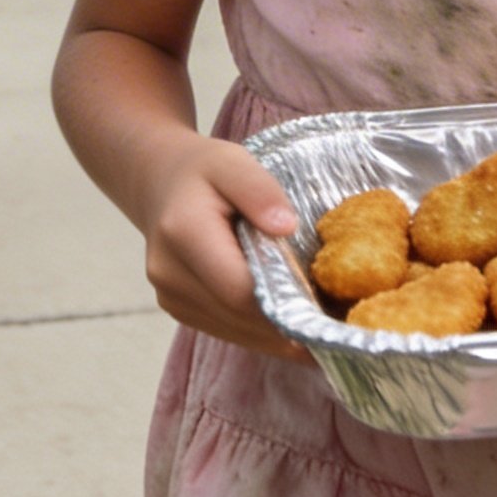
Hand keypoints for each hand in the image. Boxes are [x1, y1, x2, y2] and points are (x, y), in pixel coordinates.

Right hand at [134, 131, 308, 360]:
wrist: (158, 182)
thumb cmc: (202, 171)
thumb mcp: (232, 162)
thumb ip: (258, 189)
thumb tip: (286, 227)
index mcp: (183, 233)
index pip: (240, 289)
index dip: (286, 304)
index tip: (330, 305)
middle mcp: (169, 273)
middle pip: (241, 317)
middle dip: (290, 323)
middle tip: (337, 323)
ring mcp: (170, 297)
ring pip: (237, 332)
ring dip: (278, 333)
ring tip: (321, 324)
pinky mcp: (177, 309)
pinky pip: (228, 330)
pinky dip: (261, 329)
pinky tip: (290, 320)